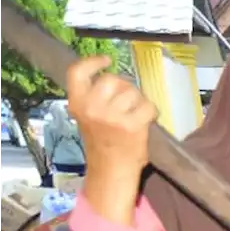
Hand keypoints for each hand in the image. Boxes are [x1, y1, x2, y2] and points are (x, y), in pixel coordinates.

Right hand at [67, 56, 155, 209]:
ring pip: (132, 92)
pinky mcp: (131, 124)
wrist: (111, 170)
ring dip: (138, 100)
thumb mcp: (88, 116)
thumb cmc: (104, 142)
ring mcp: (111, 116)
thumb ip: (93, 97)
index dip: (92, 62)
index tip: (106, 60)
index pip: (77, 72)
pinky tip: (145, 122)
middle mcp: (91, 107)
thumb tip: (114, 78)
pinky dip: (151, 112)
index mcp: (77, 103)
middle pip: (113, 79)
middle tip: (127, 103)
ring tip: (134, 115)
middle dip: (124, 87)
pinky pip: (148, 106)